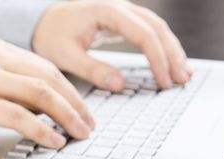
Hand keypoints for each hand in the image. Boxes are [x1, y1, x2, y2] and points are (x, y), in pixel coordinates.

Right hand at [0, 38, 93, 147]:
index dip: (71, 91)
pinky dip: (40, 129)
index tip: (83, 110)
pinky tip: (52, 140)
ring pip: (39, 94)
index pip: (45, 67)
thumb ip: (7, 83)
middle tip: (88, 125)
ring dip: (65, 116)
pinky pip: (17, 115)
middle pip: (49, 79)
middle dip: (75, 105)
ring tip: (78, 134)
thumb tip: (42, 105)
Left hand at [32, 0, 191, 90]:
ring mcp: (122, 13)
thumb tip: (120, 85)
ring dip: (171, 50)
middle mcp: (119, 7)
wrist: (41, 21)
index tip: (163, 80)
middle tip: (181, 79)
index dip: (157, 58)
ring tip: (182, 74)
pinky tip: (168, 63)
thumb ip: (92, 69)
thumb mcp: (66, 55)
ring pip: (156, 28)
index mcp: (107, 11)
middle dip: (172, 54)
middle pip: (157, 28)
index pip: (144, 33)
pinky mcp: (121, 22)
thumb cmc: (51, 35)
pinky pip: (148, 32)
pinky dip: (161, 47)